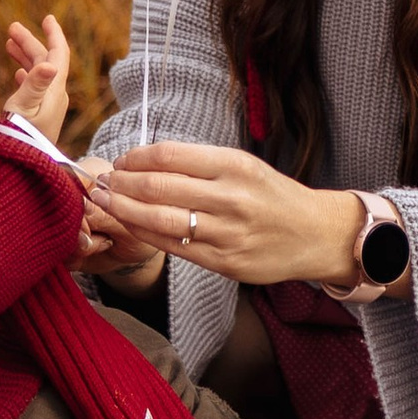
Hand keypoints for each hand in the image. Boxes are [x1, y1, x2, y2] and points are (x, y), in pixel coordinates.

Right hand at [2, 12, 71, 145]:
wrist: (21, 168)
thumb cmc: (19, 137)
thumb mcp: (23, 108)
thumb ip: (35, 84)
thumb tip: (48, 64)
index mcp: (54, 90)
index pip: (59, 54)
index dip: (54, 34)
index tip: (47, 18)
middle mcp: (54, 96)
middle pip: (46, 60)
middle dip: (30, 42)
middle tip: (12, 28)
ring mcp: (48, 106)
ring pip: (38, 74)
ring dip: (25, 56)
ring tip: (8, 43)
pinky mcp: (39, 116)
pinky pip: (34, 88)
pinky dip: (25, 75)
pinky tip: (18, 73)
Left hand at [88, 140, 364, 289]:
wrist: (316, 234)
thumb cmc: (272, 196)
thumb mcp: (244, 166)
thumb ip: (199, 164)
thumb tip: (144, 162)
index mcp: (234, 166)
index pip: (168, 155)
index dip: (135, 158)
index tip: (121, 161)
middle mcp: (230, 198)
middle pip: (157, 187)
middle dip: (120, 184)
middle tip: (101, 183)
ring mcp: (227, 234)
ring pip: (158, 221)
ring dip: (123, 211)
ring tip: (105, 203)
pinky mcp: (224, 263)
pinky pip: (173, 247)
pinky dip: (145, 236)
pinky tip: (131, 227)